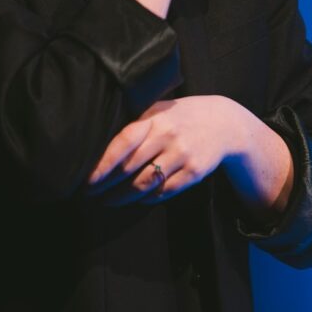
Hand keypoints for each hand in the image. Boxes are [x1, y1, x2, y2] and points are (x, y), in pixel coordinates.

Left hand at [86, 96, 241, 205]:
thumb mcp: (160, 110)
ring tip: (109, 201)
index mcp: (155, 118)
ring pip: (145, 184)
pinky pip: (165, 191)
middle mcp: (168, 136)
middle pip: (130, 168)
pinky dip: (148, 198)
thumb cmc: (182, 116)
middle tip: (91, 194)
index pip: (123, 142)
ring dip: (123, 197)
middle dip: (107, 185)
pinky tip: (138, 199)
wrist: (224, 123)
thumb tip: (100, 145)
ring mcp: (182, 155)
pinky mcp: (194, 172)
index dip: (103, 163)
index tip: (88, 179)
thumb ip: (136, 124)